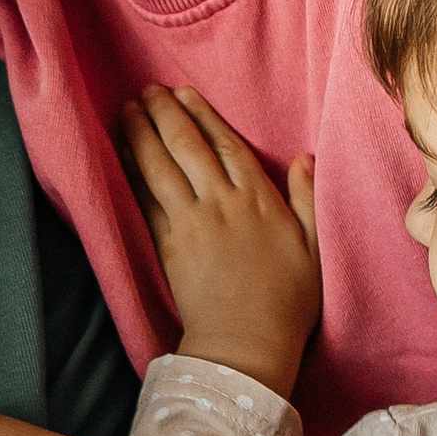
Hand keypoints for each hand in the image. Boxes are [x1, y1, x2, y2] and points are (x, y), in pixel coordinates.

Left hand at [122, 87, 319, 397]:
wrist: (247, 344)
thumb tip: (305, 159)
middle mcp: (222, 203)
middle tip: (147, 91)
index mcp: (260, 200)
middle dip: (164, 114)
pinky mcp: (168, 245)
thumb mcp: (314, 247)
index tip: (184, 93)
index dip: (203, 115)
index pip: (226, 145)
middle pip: (187, 147)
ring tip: (126, 110)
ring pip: (161, 167)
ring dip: (141, 134)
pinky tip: (122, 153)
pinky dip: (132, 171)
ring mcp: (192, 223)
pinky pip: (145, 198)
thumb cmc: (288, 302)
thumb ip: (308, 199)